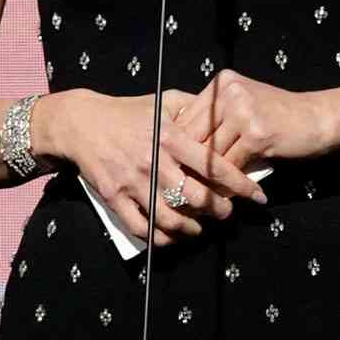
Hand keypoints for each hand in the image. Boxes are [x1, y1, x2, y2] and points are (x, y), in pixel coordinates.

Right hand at [56, 89, 272, 248]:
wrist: (82, 123)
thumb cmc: (129, 112)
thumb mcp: (164, 101)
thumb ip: (195, 109)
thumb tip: (225, 115)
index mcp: (170, 137)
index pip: (213, 166)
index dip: (239, 184)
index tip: (256, 196)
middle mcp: (154, 161)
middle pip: (196, 198)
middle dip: (218, 211)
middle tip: (227, 213)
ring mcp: (133, 182)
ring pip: (170, 218)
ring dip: (191, 229)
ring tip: (199, 228)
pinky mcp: (114, 197)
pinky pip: (141, 227)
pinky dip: (159, 238)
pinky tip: (171, 237)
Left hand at [160, 68, 339, 185]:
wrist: (319, 117)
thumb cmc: (279, 116)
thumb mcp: (243, 106)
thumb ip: (215, 118)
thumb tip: (180, 148)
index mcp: (221, 83)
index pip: (186, 117)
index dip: (177, 146)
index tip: (173, 168)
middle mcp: (228, 92)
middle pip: (193, 136)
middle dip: (187, 165)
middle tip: (180, 188)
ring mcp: (242, 112)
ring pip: (211, 153)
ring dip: (207, 178)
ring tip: (200, 195)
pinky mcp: (256, 134)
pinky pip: (232, 165)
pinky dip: (228, 183)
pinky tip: (228, 194)